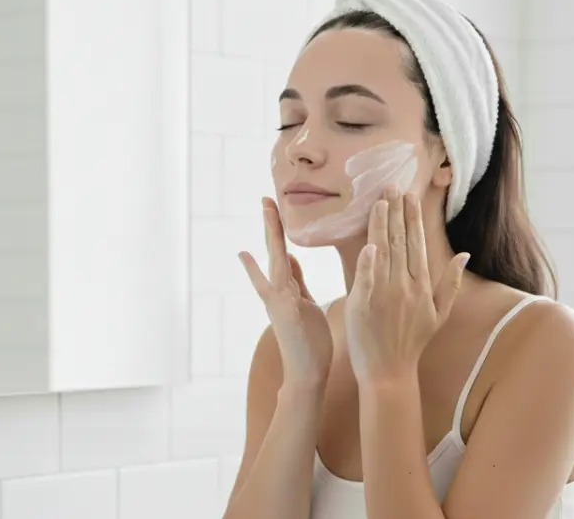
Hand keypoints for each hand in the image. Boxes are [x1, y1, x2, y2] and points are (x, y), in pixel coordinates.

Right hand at [239, 197, 333, 388]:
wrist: (306, 374)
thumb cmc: (309, 342)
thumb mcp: (303, 304)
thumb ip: (296, 280)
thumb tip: (290, 256)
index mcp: (285, 289)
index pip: (280, 253)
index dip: (276, 231)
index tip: (272, 208)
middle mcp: (277, 291)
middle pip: (273, 251)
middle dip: (270, 225)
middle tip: (265, 199)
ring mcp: (279, 300)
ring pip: (275, 259)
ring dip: (272, 234)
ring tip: (267, 211)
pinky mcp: (286, 310)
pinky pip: (281, 281)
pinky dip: (274, 266)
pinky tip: (267, 253)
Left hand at [344, 187, 469, 384]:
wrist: (389, 370)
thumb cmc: (412, 341)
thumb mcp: (439, 313)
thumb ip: (451, 283)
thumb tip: (465, 255)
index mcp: (422, 287)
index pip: (417, 244)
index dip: (413, 218)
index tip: (408, 196)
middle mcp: (405, 287)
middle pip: (401, 242)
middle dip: (396, 212)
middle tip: (391, 186)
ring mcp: (385, 296)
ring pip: (383, 254)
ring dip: (381, 226)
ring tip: (379, 201)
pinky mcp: (364, 306)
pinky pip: (366, 280)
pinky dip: (368, 262)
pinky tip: (369, 243)